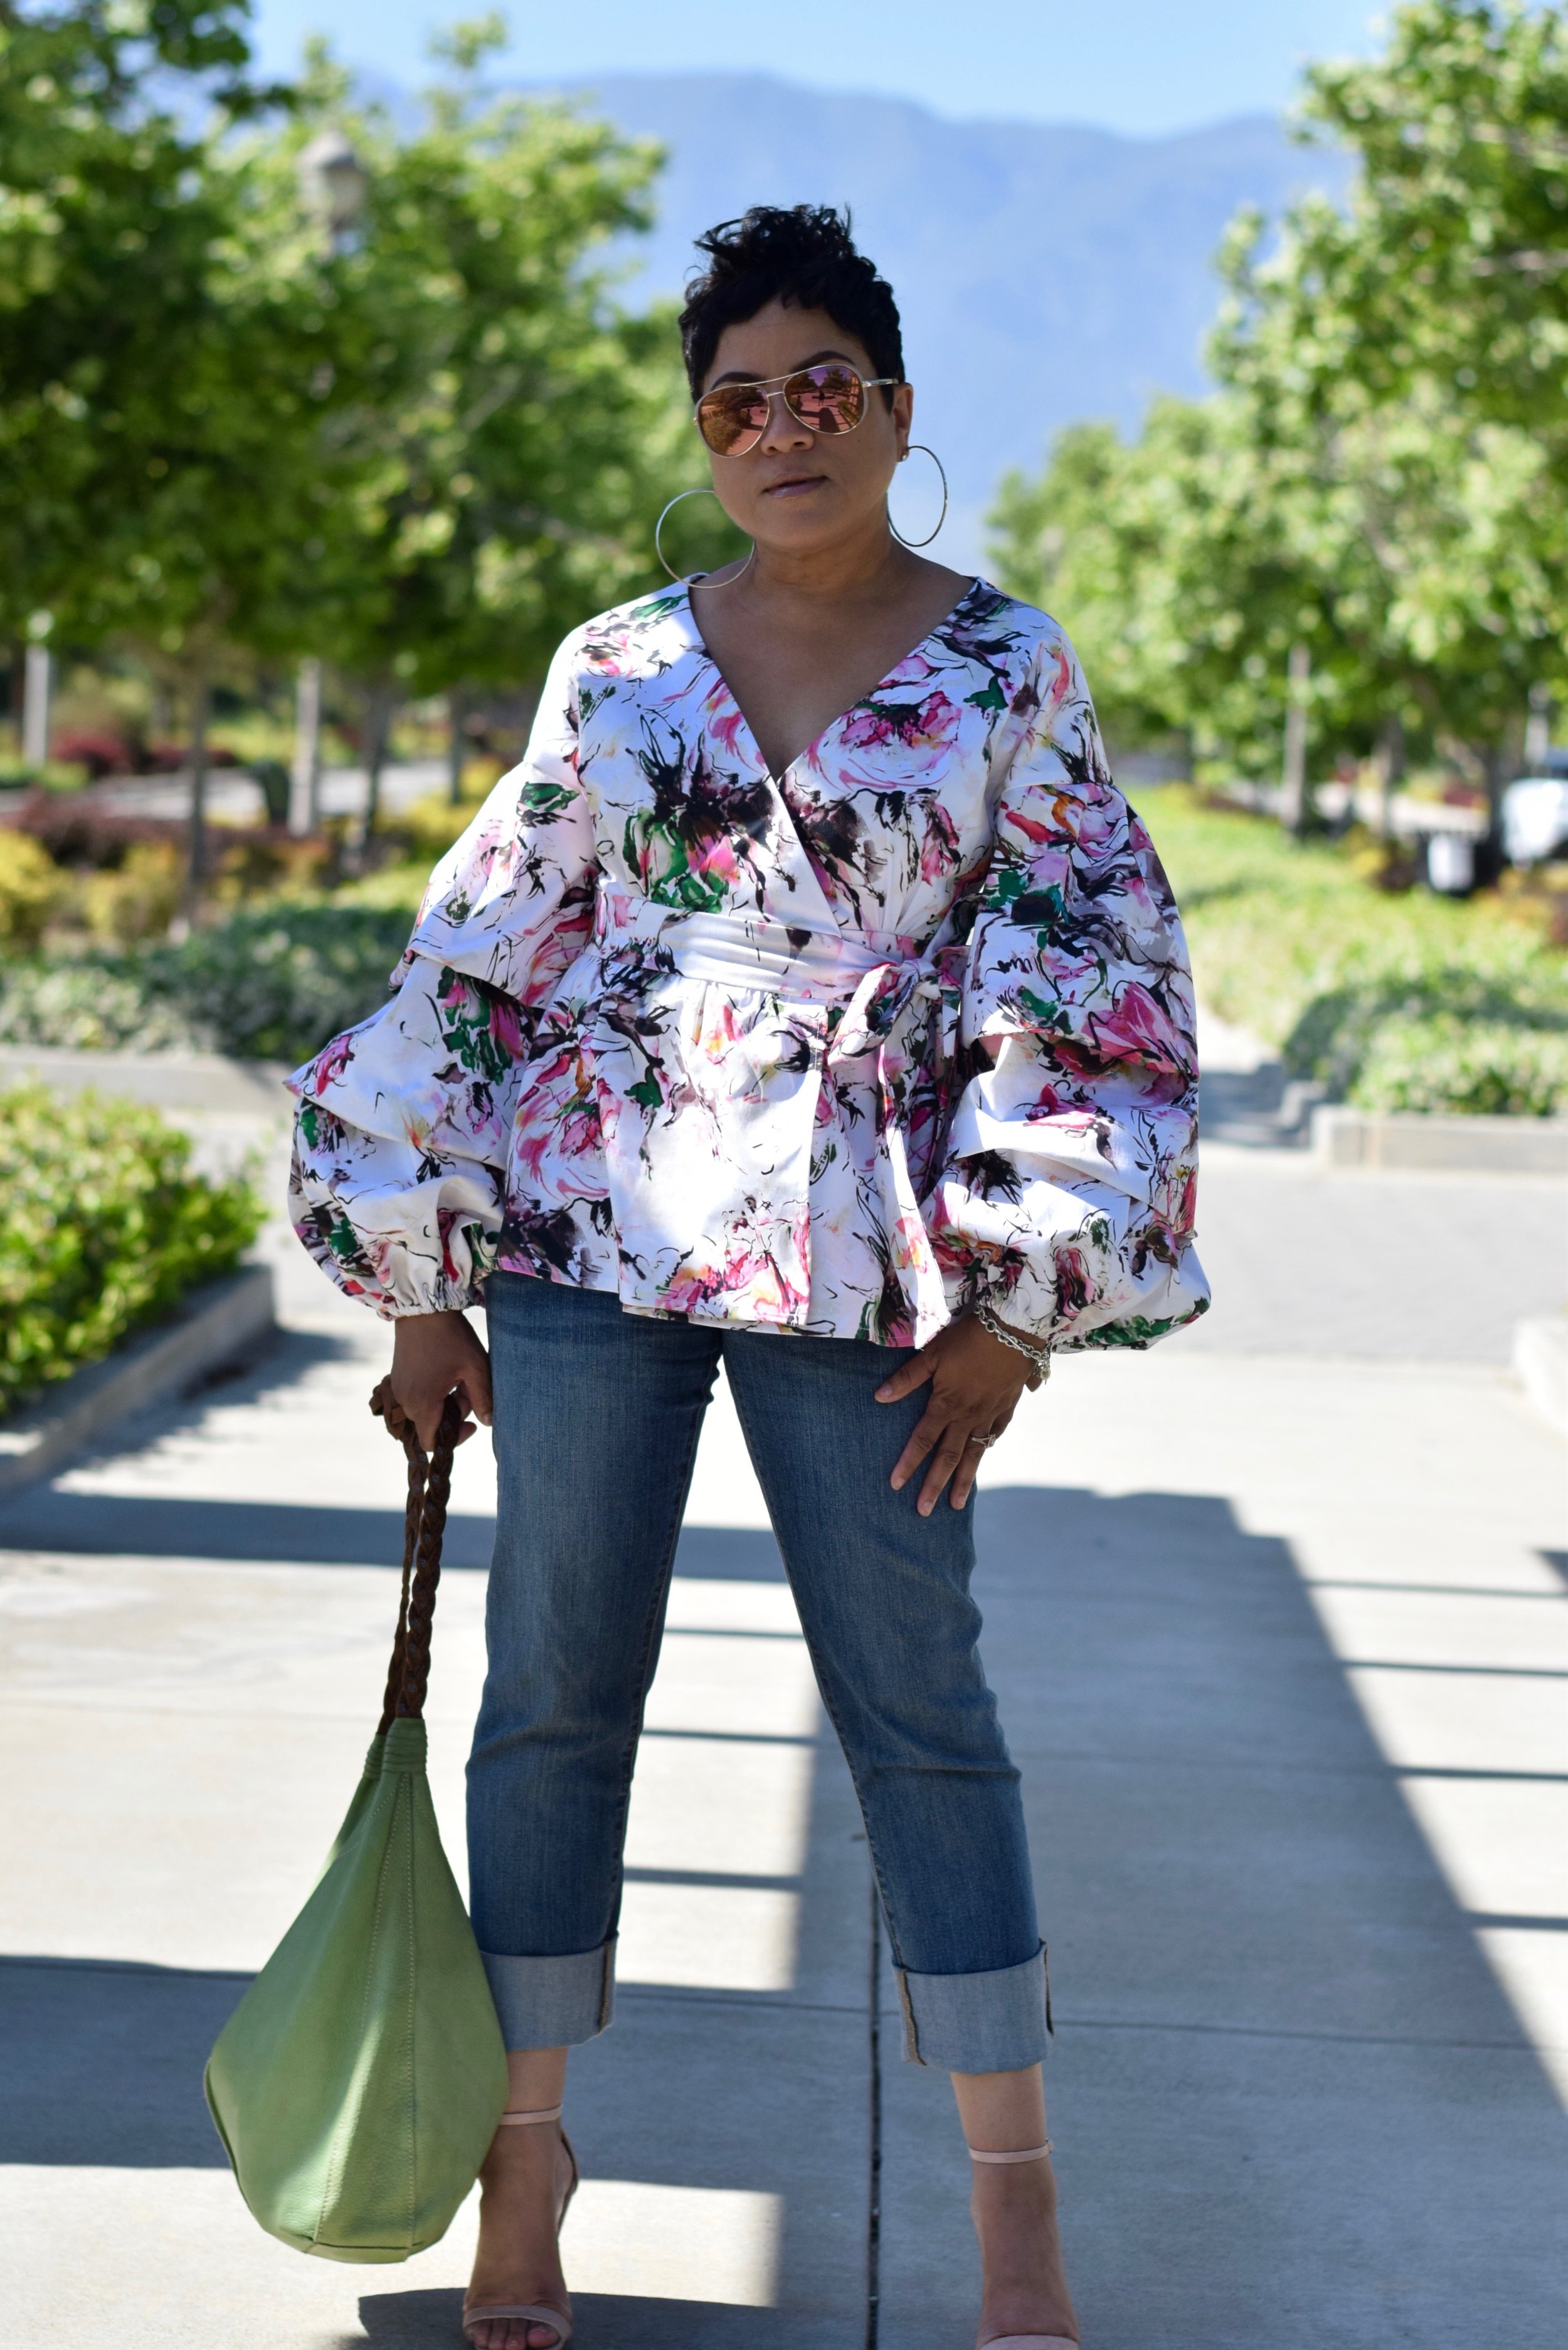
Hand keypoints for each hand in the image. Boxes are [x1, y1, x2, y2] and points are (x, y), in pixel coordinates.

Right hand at [388, 1309, 492, 1453]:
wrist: (422, 1308)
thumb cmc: (451, 1337)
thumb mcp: (475, 1367)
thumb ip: (483, 1398)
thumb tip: (489, 1422)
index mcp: (422, 1404)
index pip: (431, 1443)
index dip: (454, 1439)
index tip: (470, 1422)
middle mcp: (405, 1401)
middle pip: (430, 1426)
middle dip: (453, 1415)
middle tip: (467, 1391)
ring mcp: (398, 1389)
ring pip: (424, 1411)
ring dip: (443, 1404)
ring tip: (458, 1380)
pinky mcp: (397, 1378)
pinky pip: (416, 1398)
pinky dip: (432, 1394)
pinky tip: (445, 1374)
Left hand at [874, 1314, 1031, 1514]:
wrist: (1015, 1329)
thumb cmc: (968, 1337)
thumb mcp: (933, 1353)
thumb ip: (907, 1378)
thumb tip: (879, 1397)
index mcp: (947, 1404)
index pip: (923, 1441)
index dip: (908, 1463)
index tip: (896, 1486)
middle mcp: (969, 1416)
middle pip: (948, 1457)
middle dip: (935, 1486)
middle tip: (924, 1511)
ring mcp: (991, 1414)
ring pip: (974, 1454)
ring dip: (963, 1480)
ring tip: (956, 1505)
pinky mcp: (1007, 1406)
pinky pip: (995, 1434)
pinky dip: (986, 1449)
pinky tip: (983, 1455)